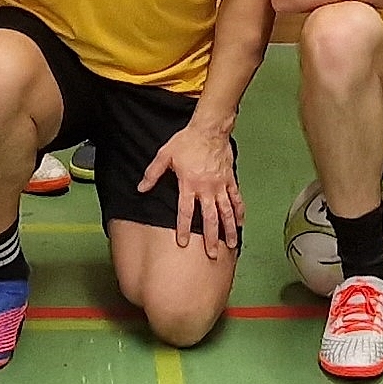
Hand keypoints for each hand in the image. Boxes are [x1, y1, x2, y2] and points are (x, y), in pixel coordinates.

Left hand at [138, 119, 241, 255]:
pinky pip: (236, 198)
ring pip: (226, 212)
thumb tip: (141, 188)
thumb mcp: (165, 155)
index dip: (184, 228)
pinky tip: (241, 223)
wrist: (209, 128)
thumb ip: (153, 174)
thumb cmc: (186, 141)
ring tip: (232, 245)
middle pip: (210, 218)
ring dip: (229, 230)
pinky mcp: (230, 179)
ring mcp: (220, 185)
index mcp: (189, 185)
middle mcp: (206, 189)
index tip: (183, 243)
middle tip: (212, 254)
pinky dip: (239, 211)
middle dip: (211, 238)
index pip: (185, 212)